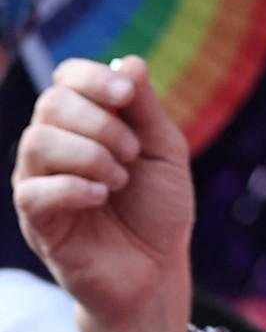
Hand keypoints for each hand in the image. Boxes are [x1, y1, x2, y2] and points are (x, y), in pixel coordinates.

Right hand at [11, 58, 192, 331]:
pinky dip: (75, 187)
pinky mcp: (36, 220)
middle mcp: (53, 147)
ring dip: (91, 155)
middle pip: (51, 103)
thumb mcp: (165, 153)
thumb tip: (129, 60)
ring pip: (37, 141)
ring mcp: (39, 182)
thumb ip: (145, 109)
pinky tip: (102, 197)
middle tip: (133, 153)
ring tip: (120, 179)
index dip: (93, 78)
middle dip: (101, 122)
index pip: (67, 78)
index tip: (127, 95)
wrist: (157, 270)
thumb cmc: (158, 209)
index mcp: (84, 125)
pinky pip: (34, 190)